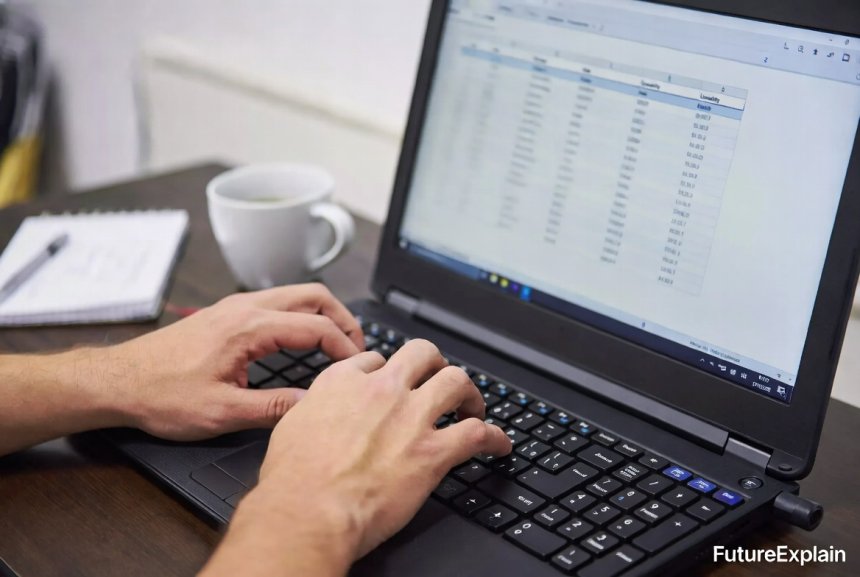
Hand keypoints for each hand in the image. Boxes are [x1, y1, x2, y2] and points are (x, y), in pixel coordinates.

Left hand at [105, 283, 363, 439]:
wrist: (116, 382)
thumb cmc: (160, 394)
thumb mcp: (222, 412)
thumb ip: (274, 408)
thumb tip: (314, 405)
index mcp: (248, 327)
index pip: (315, 325)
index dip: (345, 346)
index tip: (359, 367)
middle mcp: (244, 307)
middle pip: (313, 294)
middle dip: (343, 318)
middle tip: (359, 347)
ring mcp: (235, 307)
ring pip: (296, 294)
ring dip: (323, 314)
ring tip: (339, 343)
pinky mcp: (228, 314)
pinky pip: (278, 303)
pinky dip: (303, 315)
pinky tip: (304, 341)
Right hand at [205, 340, 511, 576]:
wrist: (307, 511)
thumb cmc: (293, 480)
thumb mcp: (292, 426)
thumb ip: (314, 408)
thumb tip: (321, 410)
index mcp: (344, 381)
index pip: (377, 360)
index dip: (389, 371)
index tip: (394, 384)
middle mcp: (382, 390)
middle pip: (422, 355)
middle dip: (435, 364)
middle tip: (439, 380)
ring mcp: (411, 417)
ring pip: (456, 381)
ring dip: (469, 393)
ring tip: (472, 406)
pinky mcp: (433, 451)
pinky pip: (477, 434)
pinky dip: (494, 438)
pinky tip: (498, 444)